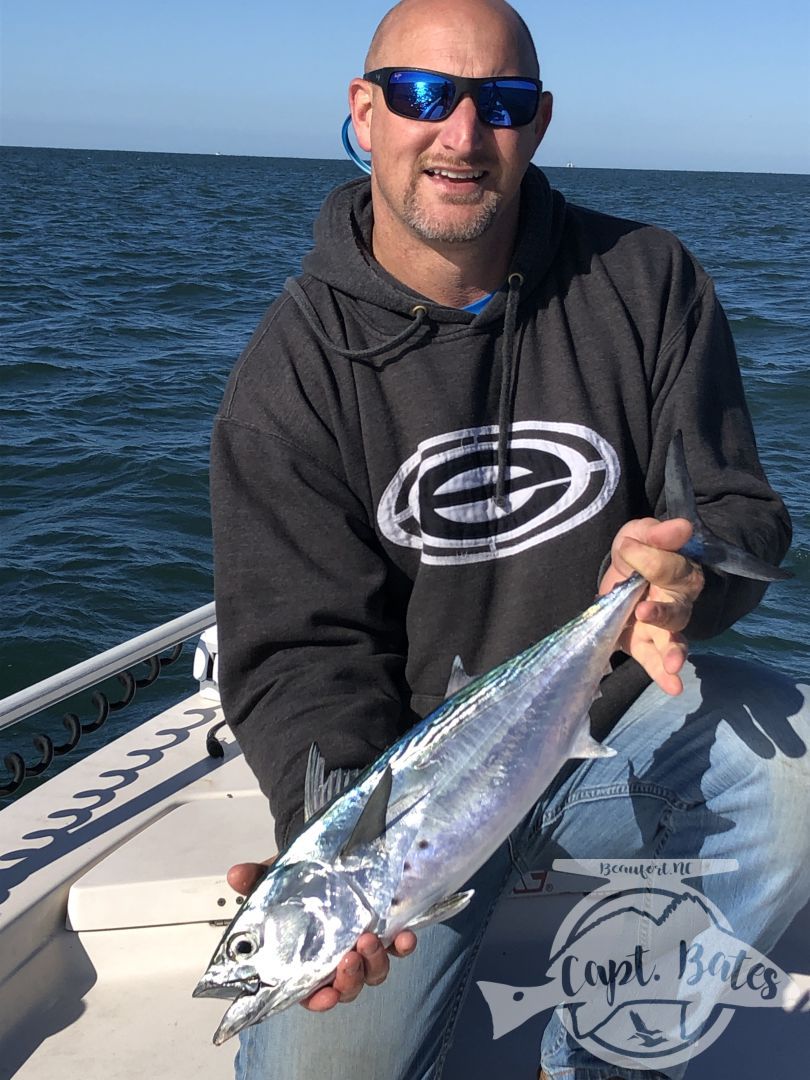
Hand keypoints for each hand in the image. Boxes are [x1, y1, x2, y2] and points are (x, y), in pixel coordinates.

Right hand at [226, 859, 416, 1010]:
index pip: (312, 992)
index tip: (324, 995)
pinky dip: (404, 947)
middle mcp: (337, 959)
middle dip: (350, 980)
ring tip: (369, 940)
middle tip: (349, 958)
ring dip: (373, 963)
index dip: (319, 1000)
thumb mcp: (276, 877)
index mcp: (308, 958)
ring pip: (374, 973)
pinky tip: (405, 936)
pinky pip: (399, 948)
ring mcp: (364, 947)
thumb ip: (256, 879)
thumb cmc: (299, 879)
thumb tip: (235, 875)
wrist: (329, 857)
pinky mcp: (387, 931)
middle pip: (348, 987)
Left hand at [598, 517, 704, 695]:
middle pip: (676, 610)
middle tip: (644, 611)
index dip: (650, 559)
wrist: (620, 571)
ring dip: (673, 652)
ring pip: (672, 640)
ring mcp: (662, 627)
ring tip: (674, 665)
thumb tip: (683, 526)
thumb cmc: (638, 550)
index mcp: (681, 573)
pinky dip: (662, 675)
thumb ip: (658, 534)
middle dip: (662, 613)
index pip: (670, 568)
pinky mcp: (644, 644)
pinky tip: (673, 687)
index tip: (629, 548)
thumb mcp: (640, 533)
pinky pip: (655, 660)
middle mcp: (677, 602)